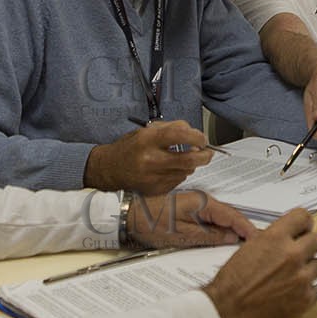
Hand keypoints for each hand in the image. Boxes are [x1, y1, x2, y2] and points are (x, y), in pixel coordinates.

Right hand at [84, 120, 212, 194]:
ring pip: (186, 171)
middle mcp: (151, 159)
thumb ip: (171, 128)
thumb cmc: (130, 147)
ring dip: (190, 164)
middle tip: (207, 152)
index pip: (179, 135)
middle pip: (189, 159)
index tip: (202, 138)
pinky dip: (180, 174)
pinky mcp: (156, 189)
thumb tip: (194, 133)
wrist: (109, 169)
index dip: (197, 136)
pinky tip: (170, 169)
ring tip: (182, 158)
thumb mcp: (146, 130)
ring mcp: (154, 177)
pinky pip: (178, 180)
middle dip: (205, 156)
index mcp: (148, 140)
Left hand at [127, 190, 255, 248]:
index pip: (234, 216)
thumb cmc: (151, 222)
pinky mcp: (191, 211)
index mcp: (204, 203)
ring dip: (233, 230)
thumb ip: (210, 236)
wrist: (129, 216)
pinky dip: (220, 229)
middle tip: (255, 245)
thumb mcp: (183, 235)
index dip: (248, 228)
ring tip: (244, 245)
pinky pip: (211, 220)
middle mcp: (203, 201)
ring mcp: (197, 205)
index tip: (258, 239)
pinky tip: (223, 239)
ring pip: (222, 218)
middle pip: (230, 216)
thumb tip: (231, 238)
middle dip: (244, 229)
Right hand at [202, 207, 316, 317]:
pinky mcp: (305, 299)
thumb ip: (272, 240)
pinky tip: (290, 294)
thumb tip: (286, 237)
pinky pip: (314, 289)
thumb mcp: (249, 248)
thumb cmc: (232, 283)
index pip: (303, 217)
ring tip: (293, 277)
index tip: (303, 229)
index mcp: (276, 239)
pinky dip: (305, 292)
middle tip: (299, 254)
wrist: (228, 311)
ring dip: (308, 269)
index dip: (303, 224)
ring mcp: (301, 278)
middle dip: (308, 246)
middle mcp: (292, 255)